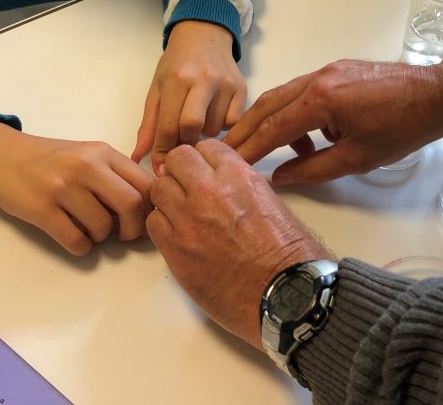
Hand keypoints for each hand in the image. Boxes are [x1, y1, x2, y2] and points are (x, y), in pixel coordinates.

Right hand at [0, 123, 153, 255]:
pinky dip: (82, 248)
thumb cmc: (48, 158)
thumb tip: (145, 207)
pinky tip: (76, 240)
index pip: (145, 182)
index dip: (152, 208)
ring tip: (92, 232)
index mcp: (103, 153)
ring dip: (103, 238)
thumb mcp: (87, 155)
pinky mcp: (40, 208)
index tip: (145, 220)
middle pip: (131, 204)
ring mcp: (62, 187)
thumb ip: (115, 174)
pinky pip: (75, 240)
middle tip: (124, 236)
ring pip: (103, 226)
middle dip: (134, 229)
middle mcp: (86, 166)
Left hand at [132, 20, 244, 173]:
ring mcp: (225, 84)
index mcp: (177, 79)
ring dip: (204, 132)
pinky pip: (233, 122)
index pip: (169, 126)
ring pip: (214, 129)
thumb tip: (139, 158)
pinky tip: (215, 112)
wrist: (204, 35)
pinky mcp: (242, 88)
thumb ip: (148, 125)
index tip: (161, 166)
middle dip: (185, 141)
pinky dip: (222, 124)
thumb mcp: (157, 89)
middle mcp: (203, 80)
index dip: (163, 150)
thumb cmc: (176, 64)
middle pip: (193, 127)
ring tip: (199, 117)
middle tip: (181, 140)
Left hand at [147, 140, 329, 348]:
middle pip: (177, 159)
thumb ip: (242, 186)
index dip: (205, 160)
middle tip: (190, 189)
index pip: (206, 146)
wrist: (285, 296)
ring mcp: (188, 219)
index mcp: (239, 176)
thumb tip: (223, 186)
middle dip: (182, 171)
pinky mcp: (175, 250)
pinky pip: (154, 223)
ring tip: (184, 215)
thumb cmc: (289, 255)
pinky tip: (180, 236)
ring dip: (169, 198)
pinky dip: (163, 226)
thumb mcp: (272, 203)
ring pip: (159, 189)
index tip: (207, 172)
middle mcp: (210, 191)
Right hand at [226, 59, 442, 184]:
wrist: (437, 94)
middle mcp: (318, 78)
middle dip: (247, 128)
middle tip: (228, 149)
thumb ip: (313, 169)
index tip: (229, 162)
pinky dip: (298, 112)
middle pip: (269, 103)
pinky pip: (306, 90)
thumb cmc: (402, 129)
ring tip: (285, 153)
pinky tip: (314, 136)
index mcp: (320, 100)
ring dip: (275, 121)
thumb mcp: (357, 159)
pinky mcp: (339, 69)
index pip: (273, 127)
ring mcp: (329, 70)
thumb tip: (280, 177)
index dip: (249, 148)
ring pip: (286, 94)